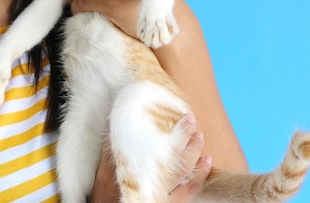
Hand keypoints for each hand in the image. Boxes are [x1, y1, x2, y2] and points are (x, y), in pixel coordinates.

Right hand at [88, 115, 210, 201]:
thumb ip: (110, 149)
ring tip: (199, 136)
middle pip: (172, 157)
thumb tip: (117, 120)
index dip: (170, 130)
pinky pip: (189, 192)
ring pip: (183, 172)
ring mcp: (160, 194)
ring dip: (193, 152)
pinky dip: (199, 176)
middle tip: (190, 119)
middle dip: (183, 136)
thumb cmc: (106, 192)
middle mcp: (148, 182)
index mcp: (130, 170)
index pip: (153, 145)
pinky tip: (206, 161)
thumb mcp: (103, 170)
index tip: (179, 115)